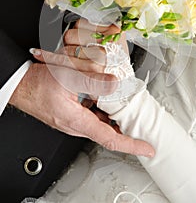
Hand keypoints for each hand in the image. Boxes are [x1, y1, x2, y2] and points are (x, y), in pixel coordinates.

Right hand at [9, 21, 154, 157]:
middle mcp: (76, 124)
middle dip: (126, 130)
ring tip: (129, 110)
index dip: (131, 144)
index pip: (109, 139)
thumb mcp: (66, 77)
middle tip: (142, 124)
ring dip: (114, 119)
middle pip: (107, 132)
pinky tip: (107, 98)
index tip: (146, 148)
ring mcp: (72, 120)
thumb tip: (114, 83)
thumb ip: (92, 81)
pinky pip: (91, 115)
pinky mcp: (70, 113)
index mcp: (77, 120)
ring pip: (99, 123)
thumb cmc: (36, 84)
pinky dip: (103, 110)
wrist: (20, 84)